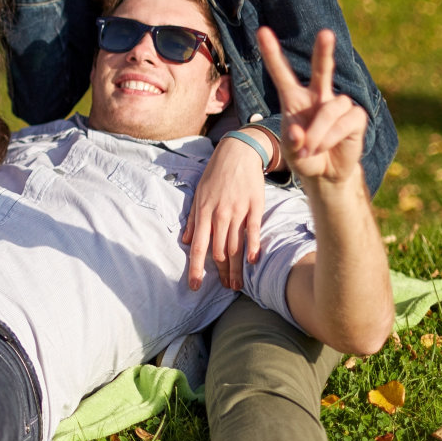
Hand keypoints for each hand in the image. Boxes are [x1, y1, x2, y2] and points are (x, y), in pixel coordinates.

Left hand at [181, 138, 265, 290]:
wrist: (238, 152)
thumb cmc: (215, 174)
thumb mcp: (198, 193)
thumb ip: (193, 219)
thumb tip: (187, 241)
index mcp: (204, 212)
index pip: (199, 247)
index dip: (196, 268)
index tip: (194, 286)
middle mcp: (220, 214)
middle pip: (219, 251)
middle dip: (221, 273)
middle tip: (225, 288)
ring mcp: (238, 211)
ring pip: (235, 246)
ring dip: (236, 268)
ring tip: (237, 285)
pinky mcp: (255, 206)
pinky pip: (253, 230)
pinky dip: (253, 247)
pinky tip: (253, 262)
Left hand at [256, 28, 366, 185]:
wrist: (326, 173)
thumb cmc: (304, 156)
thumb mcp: (291, 152)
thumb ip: (291, 142)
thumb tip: (298, 133)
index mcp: (294, 99)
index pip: (282, 73)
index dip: (272, 54)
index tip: (261, 32)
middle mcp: (317, 96)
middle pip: (321, 69)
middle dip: (324, 52)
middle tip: (326, 33)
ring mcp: (338, 105)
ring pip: (329, 110)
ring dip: (317, 133)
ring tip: (310, 149)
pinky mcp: (356, 117)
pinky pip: (344, 122)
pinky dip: (330, 137)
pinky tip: (325, 146)